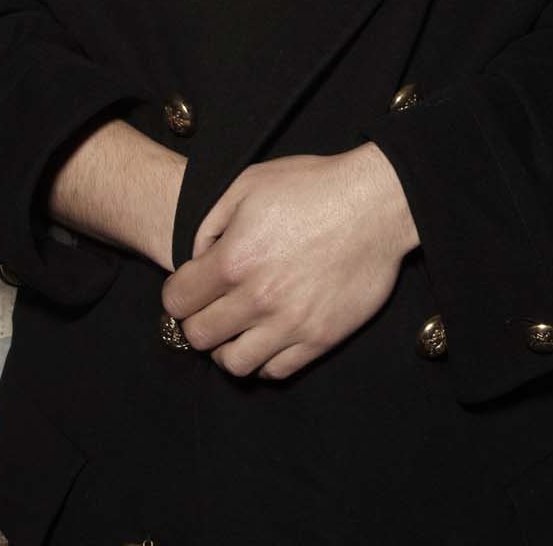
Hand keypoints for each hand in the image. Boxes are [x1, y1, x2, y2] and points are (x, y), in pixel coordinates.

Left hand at [160, 143, 416, 380]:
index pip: (177, 301)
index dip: (177, 293)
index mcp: (235, 259)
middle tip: (209, 307)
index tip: (188, 287)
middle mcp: (258, 298)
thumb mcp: (249, 182)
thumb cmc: (313, 186)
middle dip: (196, 322)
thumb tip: (196, 255)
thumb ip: (210, 221)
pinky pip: (276, 370)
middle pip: (199, 337)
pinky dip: (263, 360)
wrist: (375, 203)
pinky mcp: (320, 338)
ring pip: (234, 364)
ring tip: (235, 328)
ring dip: (226, 348)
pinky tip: (266, 336)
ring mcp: (291, 324)